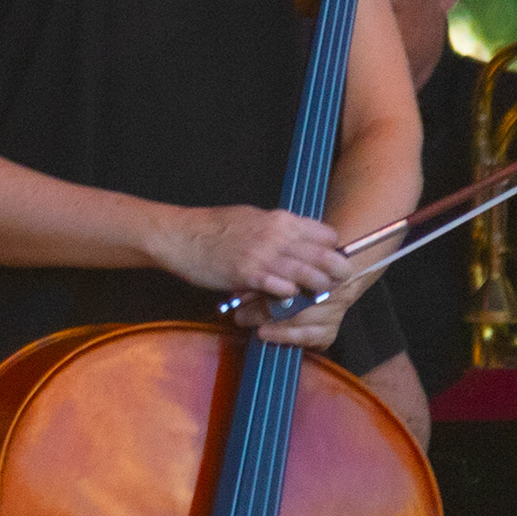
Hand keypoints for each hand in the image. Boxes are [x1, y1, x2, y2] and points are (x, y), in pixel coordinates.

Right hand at [159, 204, 356, 322]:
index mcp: (281, 220)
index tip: (329, 262)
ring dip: (316, 288)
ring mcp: (263, 255)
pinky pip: (283, 288)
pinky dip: (289, 296)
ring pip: (311, 275)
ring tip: (313, 295)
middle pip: (327, 257)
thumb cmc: (212, 227)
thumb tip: (297, 239)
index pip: (327, 235)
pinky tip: (284, 297)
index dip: (332, 251)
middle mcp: (277, 236)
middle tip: (334, 283)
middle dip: (337, 273)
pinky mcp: (248, 274)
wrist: (179, 236)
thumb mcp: (253, 218)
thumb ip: (278, 229)